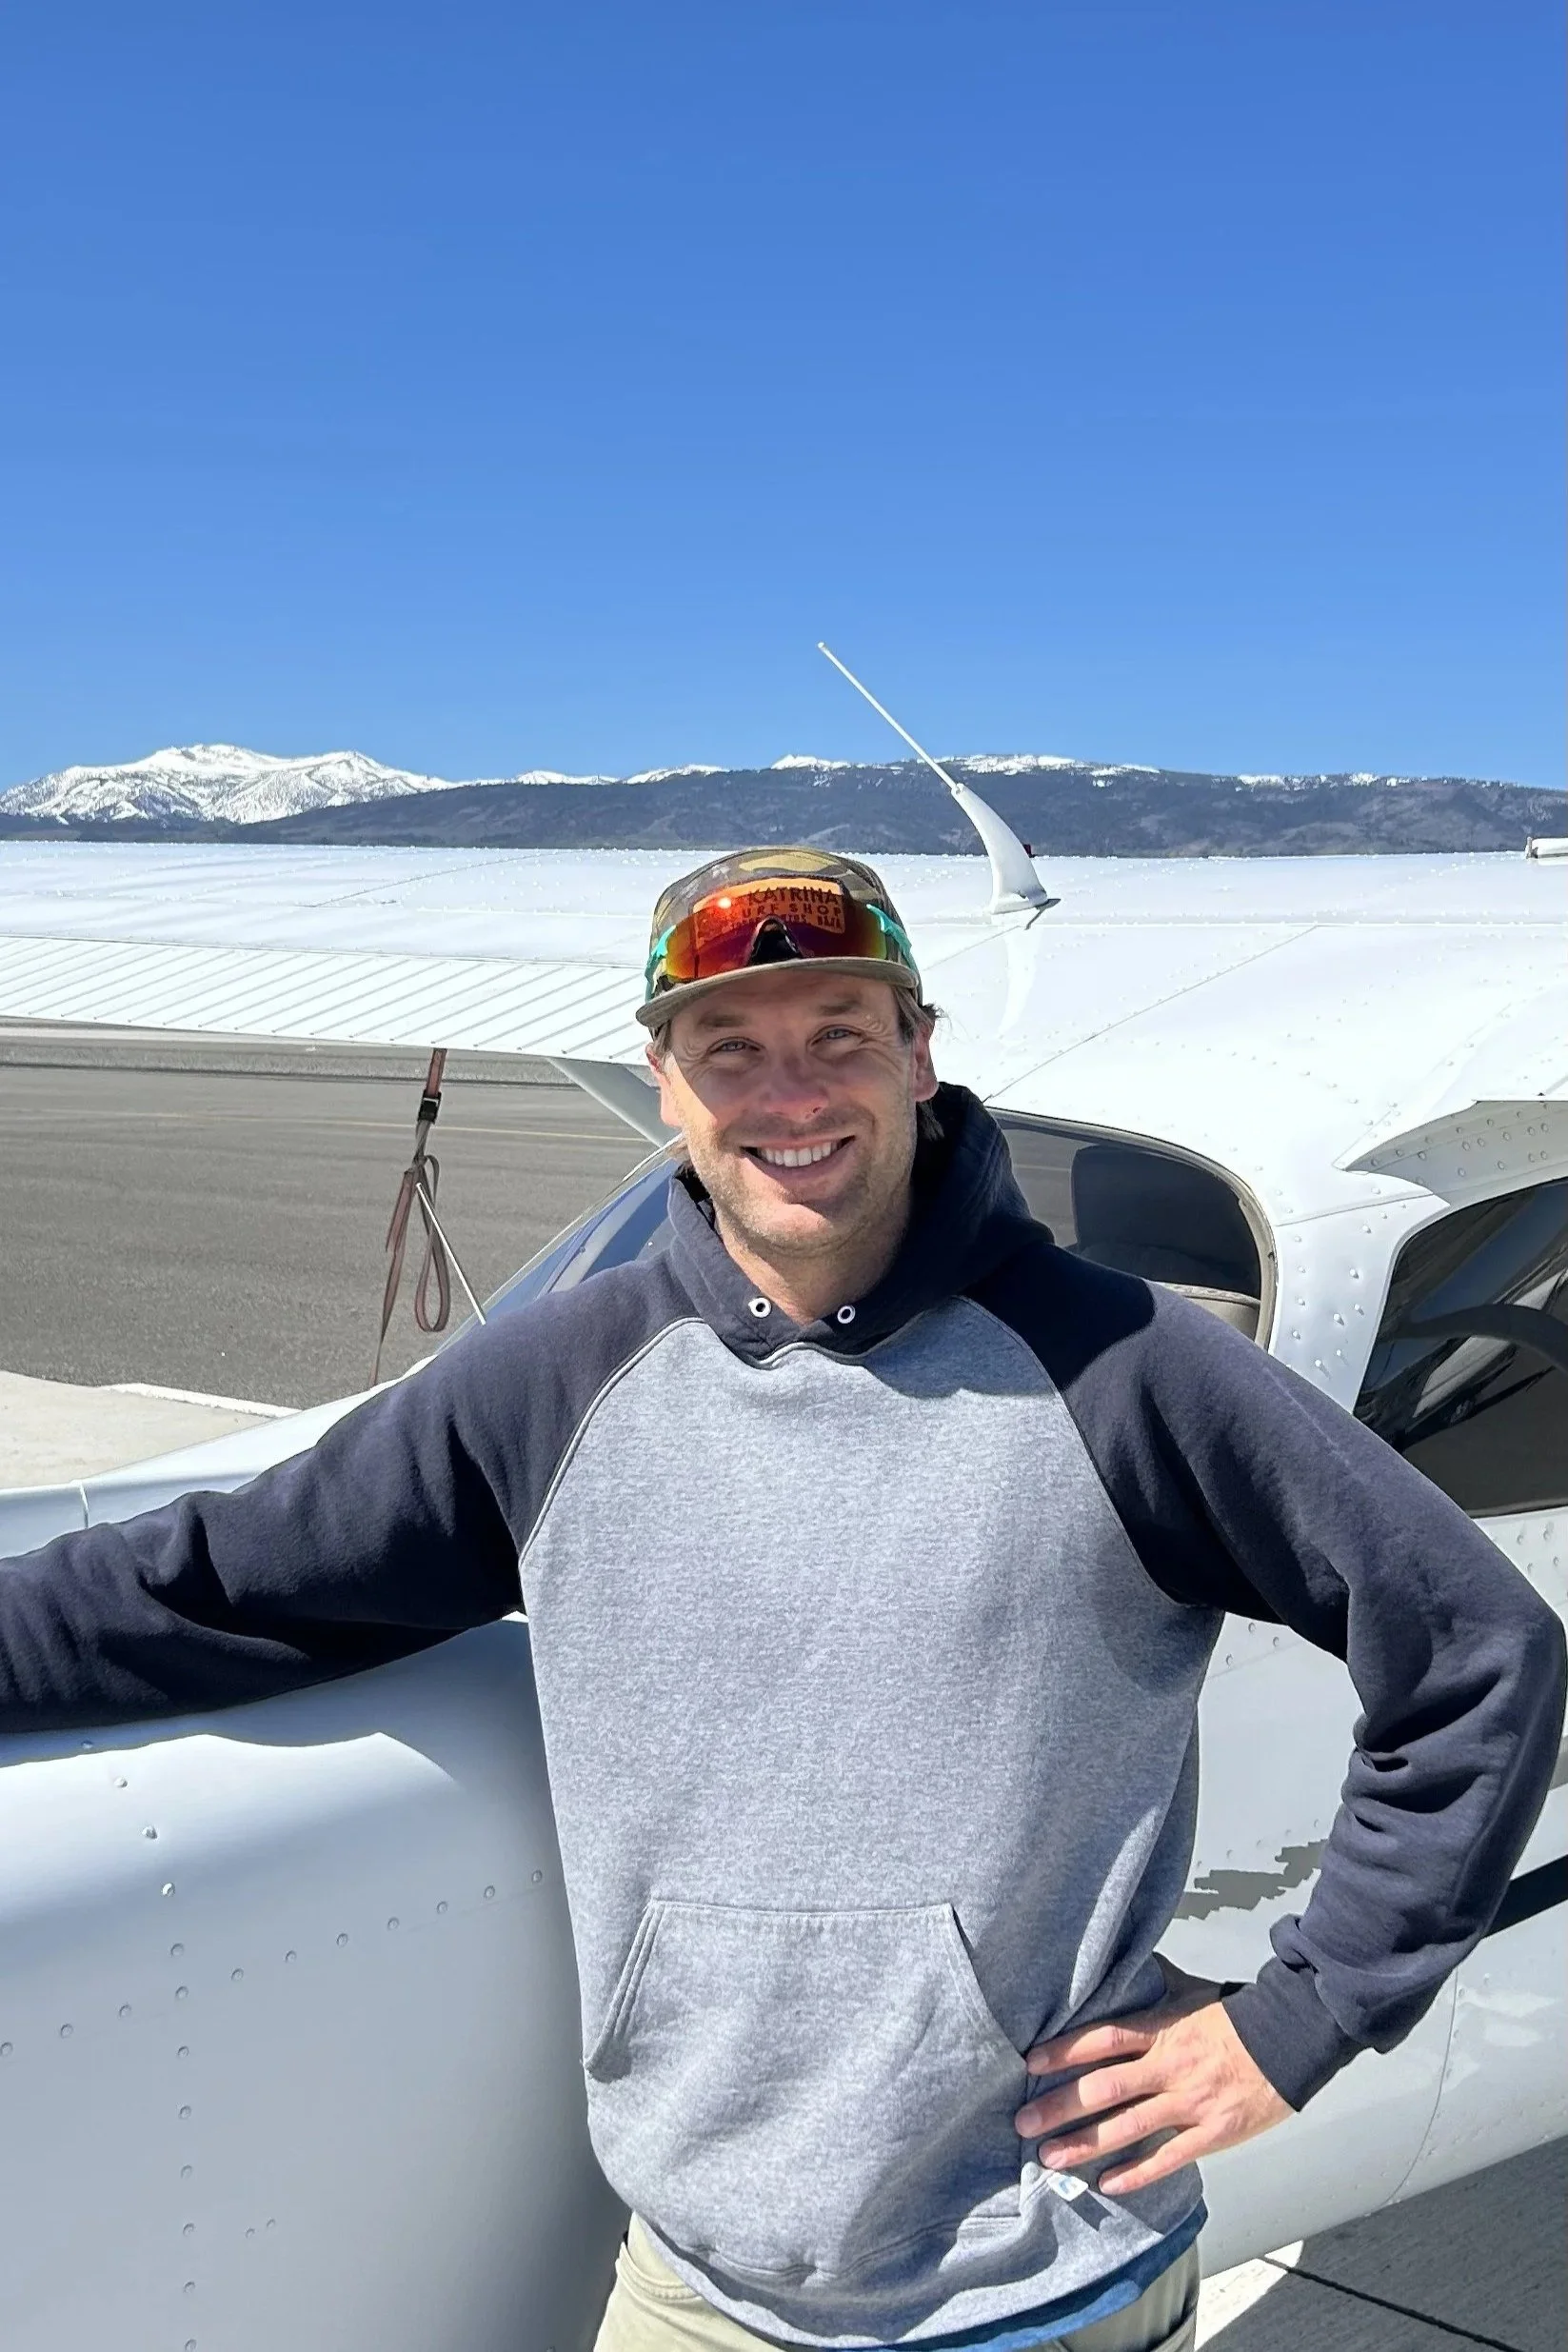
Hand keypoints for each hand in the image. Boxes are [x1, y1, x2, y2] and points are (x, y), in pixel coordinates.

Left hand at [1013, 1959, 1290, 2194]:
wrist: (1290, 2039)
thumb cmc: (1235, 2017)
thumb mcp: (1189, 1994)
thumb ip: (1152, 1988)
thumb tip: (1123, 1961)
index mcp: (1162, 2031)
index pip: (1102, 2039)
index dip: (1064, 2051)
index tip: (1029, 2064)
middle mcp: (1169, 2067)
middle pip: (1104, 2088)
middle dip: (1060, 2107)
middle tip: (1023, 2123)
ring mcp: (1190, 2103)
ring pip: (1128, 2128)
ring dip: (1085, 2144)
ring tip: (1049, 2158)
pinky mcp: (1213, 2133)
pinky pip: (1168, 2158)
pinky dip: (1137, 2173)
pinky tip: (1107, 2183)